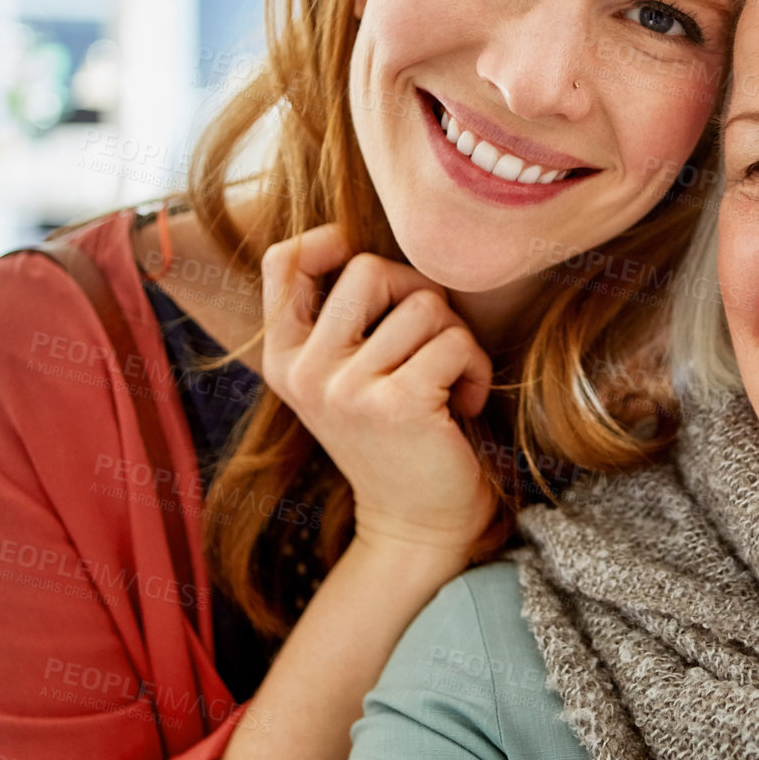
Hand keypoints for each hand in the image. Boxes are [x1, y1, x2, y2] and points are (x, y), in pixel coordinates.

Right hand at [260, 227, 495, 560]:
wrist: (417, 524)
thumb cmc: (396, 435)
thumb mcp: (345, 375)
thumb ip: (338, 316)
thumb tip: (354, 235)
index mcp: (283, 357)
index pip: (284, 261)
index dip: (329, 241)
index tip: (368, 269)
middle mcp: (305, 371)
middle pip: (370, 268)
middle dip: (418, 294)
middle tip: (432, 341)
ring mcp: (347, 389)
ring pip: (424, 305)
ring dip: (455, 339)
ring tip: (449, 382)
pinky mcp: (398, 403)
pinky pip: (454, 342)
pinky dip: (475, 367)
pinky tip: (465, 403)